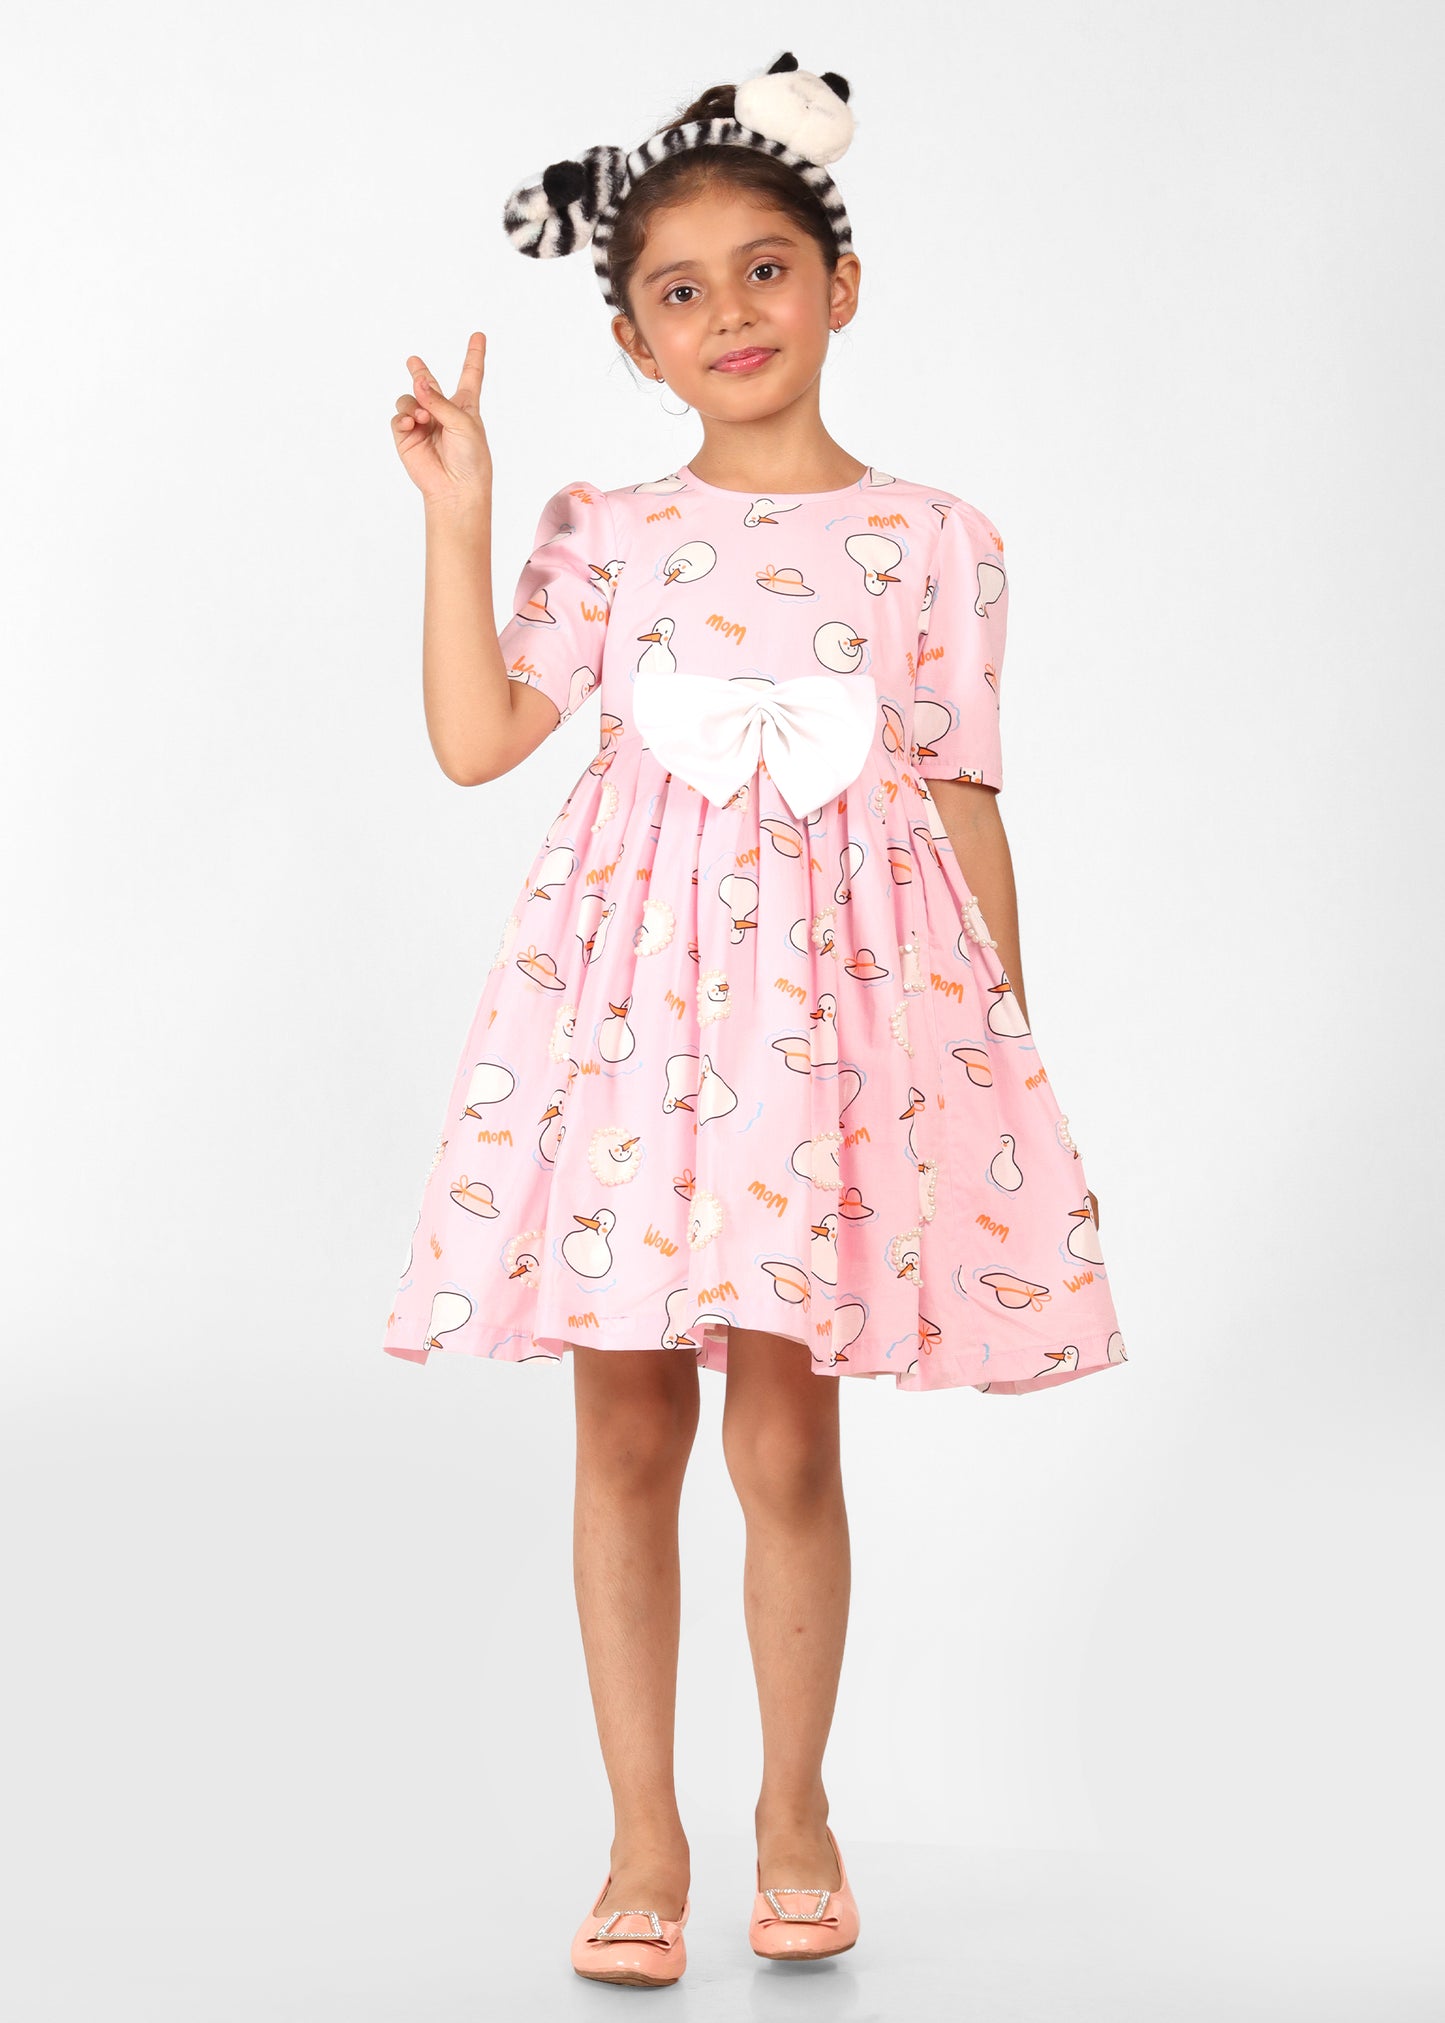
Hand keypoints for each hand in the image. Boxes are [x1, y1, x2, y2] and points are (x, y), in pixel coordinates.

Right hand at [391, 332, 491, 507]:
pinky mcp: (407, 437)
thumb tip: (418, 383)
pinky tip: (412, 424)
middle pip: (428, 383)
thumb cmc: (470, 459)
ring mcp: (423, 424)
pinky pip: (398, 417)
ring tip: (423, 418)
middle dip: (420, 372)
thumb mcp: (463, 423)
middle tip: (414, 362)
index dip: (474, 355)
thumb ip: (440, 401)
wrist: (456, 488)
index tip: (479, 335)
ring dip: (413, 403)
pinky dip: (403, 418)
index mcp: (464, 407)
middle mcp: (442, 412)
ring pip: (409, 398)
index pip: (470, 375)